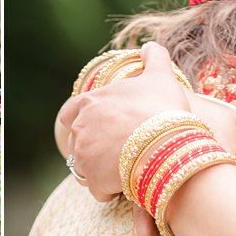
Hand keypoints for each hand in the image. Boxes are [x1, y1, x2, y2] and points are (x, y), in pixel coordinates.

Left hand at [58, 43, 193, 200]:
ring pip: (87, 167)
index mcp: (90, 102)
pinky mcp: (93, 180)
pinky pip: (99, 189)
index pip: (69, 112)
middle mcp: (80, 128)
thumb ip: (155, 58)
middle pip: (78, 142)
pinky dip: (111, 189)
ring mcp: (84, 156)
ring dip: (101, 170)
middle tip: (119, 151)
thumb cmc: (163, 109)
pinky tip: (128, 184)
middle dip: (94, 148)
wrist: (166, 143)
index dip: (80, 121)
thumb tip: (151, 46)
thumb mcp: (161, 77)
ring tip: (125, 169)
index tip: (95, 129)